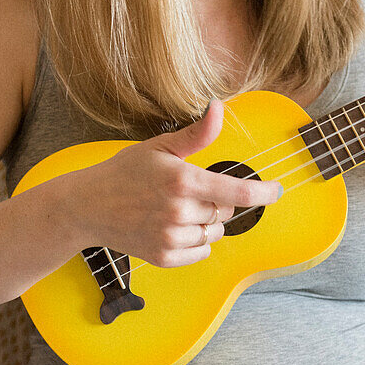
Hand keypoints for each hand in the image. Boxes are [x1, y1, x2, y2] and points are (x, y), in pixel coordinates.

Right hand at [68, 98, 282, 266]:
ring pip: (214, 232)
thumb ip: (197, 133)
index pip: (237, 193)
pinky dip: (195, 241)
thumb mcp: (159, 146)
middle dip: (216, 201)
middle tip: (187, 192)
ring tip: (175, 210)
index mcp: (182, 180)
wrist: (87, 207)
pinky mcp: (164, 257)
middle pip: (225, 211)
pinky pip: (201, 252)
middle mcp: (179, 211)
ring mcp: (171, 237)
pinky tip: (171, 227)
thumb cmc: (124, 172)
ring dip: (205, 222)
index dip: (264, 193)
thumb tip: (219, 107)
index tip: (277, 191)